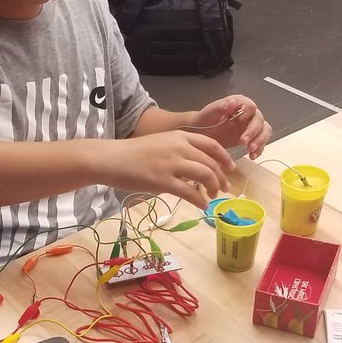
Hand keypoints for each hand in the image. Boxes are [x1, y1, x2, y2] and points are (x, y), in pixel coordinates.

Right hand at [105, 130, 236, 209]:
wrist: (111, 158)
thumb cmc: (132, 153)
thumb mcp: (160, 144)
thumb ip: (178, 152)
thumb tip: (192, 169)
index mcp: (180, 136)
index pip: (212, 145)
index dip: (224, 158)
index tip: (231, 169)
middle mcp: (180, 148)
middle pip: (211, 163)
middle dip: (221, 178)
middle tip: (224, 189)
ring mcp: (172, 164)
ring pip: (205, 176)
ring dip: (213, 188)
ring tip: (213, 197)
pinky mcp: (163, 181)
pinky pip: (189, 192)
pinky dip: (199, 200)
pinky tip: (202, 206)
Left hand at [186, 95, 271, 159]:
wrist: (202, 133)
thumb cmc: (204, 121)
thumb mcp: (208, 114)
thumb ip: (219, 107)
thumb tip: (233, 102)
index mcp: (239, 103)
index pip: (250, 106)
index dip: (247, 115)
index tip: (239, 123)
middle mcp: (248, 113)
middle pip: (259, 120)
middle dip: (254, 132)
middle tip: (244, 143)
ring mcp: (251, 125)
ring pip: (264, 130)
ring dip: (260, 141)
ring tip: (250, 151)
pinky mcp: (252, 137)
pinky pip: (261, 142)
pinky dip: (259, 149)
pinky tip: (252, 156)